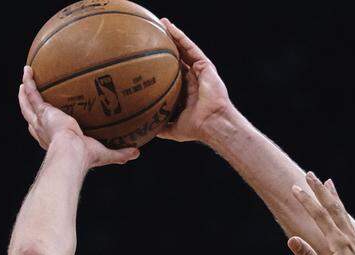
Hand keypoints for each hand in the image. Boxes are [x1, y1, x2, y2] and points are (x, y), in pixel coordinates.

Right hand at [17, 67, 137, 166]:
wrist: (72, 153)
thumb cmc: (85, 157)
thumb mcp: (104, 154)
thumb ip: (120, 153)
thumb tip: (137, 152)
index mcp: (54, 139)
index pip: (45, 132)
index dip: (42, 126)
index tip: (45, 117)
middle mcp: (44, 130)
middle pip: (31, 116)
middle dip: (29, 106)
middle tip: (28, 95)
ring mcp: (41, 120)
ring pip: (28, 104)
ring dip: (24, 92)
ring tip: (24, 81)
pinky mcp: (43, 111)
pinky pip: (33, 92)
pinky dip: (29, 81)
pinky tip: (28, 69)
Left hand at [156, 19, 233, 143]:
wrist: (211, 123)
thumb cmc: (196, 128)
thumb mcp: (172, 129)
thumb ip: (160, 127)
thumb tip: (144, 130)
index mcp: (185, 91)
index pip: (172, 73)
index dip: (161, 64)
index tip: (148, 57)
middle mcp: (192, 79)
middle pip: (177, 57)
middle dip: (166, 45)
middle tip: (152, 35)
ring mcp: (199, 71)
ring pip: (184, 49)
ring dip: (172, 35)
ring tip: (161, 23)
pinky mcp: (205, 66)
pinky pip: (191, 48)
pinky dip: (181, 37)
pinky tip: (170, 27)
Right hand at [288, 174, 354, 254]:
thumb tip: (292, 240)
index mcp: (340, 243)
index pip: (320, 216)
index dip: (307, 201)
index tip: (295, 188)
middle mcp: (349, 238)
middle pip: (333, 208)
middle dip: (320, 190)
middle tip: (310, 174)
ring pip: (343, 212)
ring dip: (333, 197)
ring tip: (328, 182)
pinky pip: (349, 222)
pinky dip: (343, 211)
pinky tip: (341, 211)